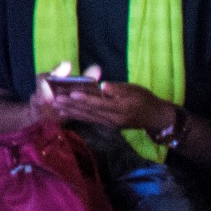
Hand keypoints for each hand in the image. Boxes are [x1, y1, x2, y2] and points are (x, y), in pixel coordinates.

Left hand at [49, 78, 174, 134]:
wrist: (155, 117)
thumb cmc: (145, 99)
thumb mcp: (135, 90)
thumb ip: (118, 89)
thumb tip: (103, 86)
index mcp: (120, 109)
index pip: (99, 104)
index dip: (84, 99)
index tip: (70, 94)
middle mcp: (113, 119)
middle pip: (90, 112)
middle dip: (72, 106)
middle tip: (55, 100)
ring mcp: (110, 123)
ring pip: (88, 117)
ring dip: (72, 112)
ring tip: (57, 107)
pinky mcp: (108, 124)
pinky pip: (91, 120)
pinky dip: (79, 116)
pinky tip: (68, 113)